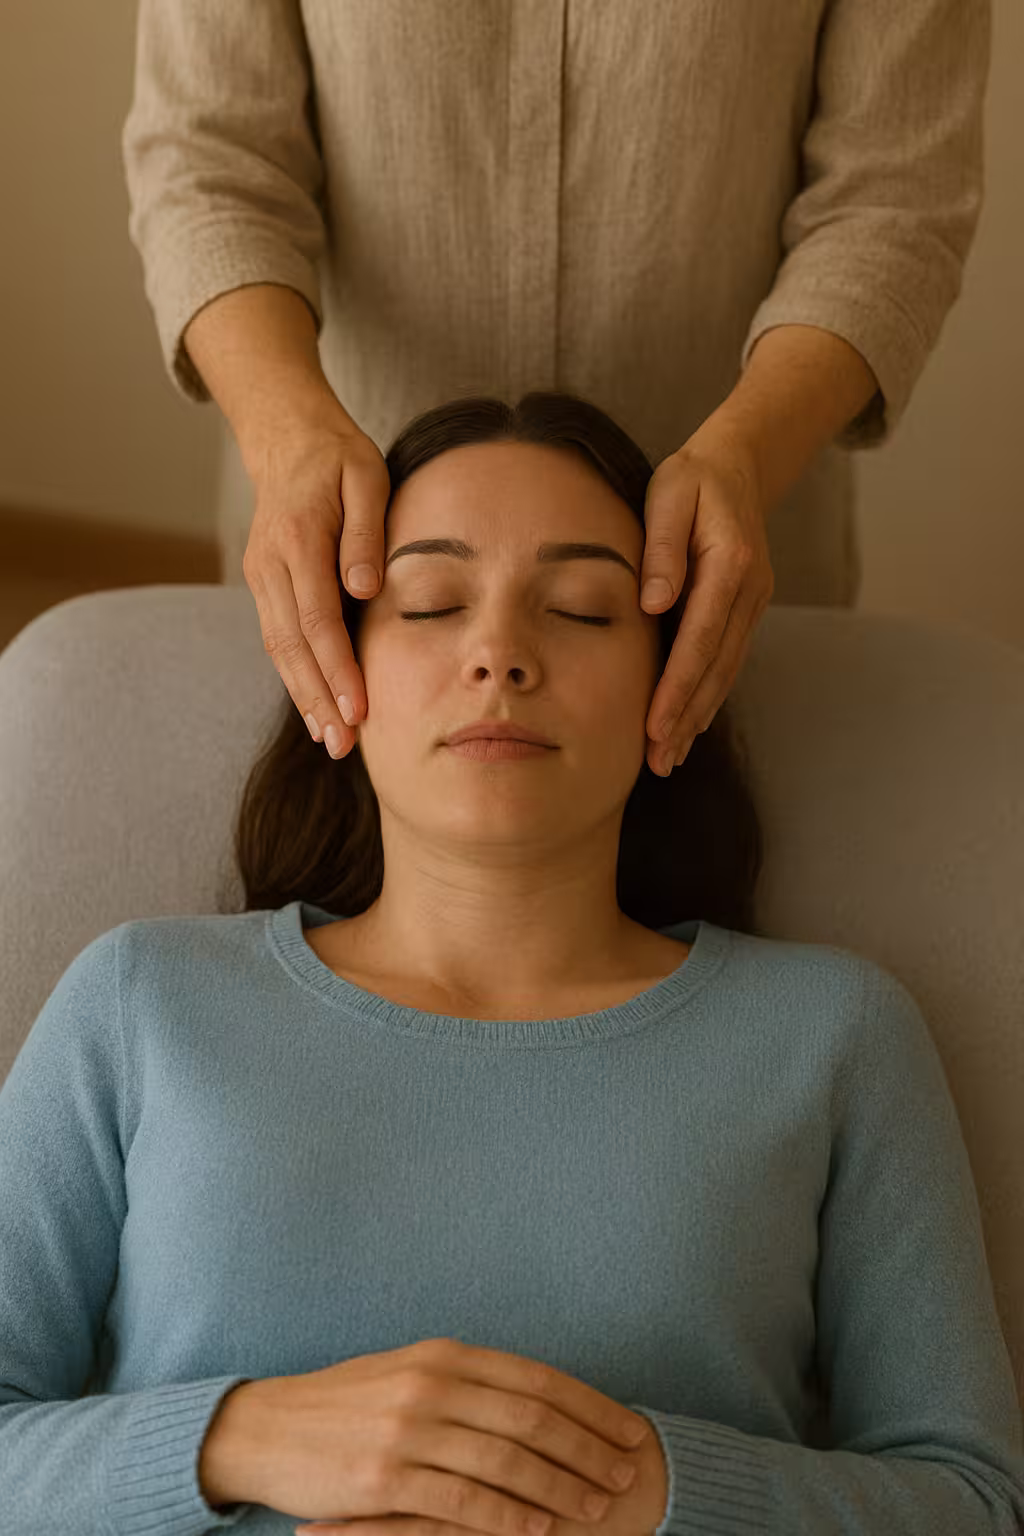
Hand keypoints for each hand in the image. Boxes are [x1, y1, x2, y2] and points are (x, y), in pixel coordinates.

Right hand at [221, 1335, 653, 1531]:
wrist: (268, 1428)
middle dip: (587, 1448)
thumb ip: (466, 1381)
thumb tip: (531, 1397)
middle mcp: (433, 1384)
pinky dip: (509, 1517)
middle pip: (532, 1417)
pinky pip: (464, 1501)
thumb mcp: (408, 1372)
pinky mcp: (387, 1477)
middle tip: (625, 1473)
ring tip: (595, 1507)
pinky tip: (539, 1530)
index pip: (536, 1378)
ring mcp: (409, 1430)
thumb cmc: (345, 1404)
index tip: (628, 1428)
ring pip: (507, 1460)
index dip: (589, 1405)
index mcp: (444, 1354)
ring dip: (559, 1487)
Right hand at [241, 412, 389, 755]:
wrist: (288, 437)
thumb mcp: (366, 477)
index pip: (317, 619)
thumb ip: (366, 532)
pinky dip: (295, 677)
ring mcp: (262, 577)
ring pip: (279, 649)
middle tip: (343, 745)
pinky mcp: (264, 585)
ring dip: (303, 698)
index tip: (359, 708)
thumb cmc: (339, 458)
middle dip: (318, 699)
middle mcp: (271, 564)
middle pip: (292, 646)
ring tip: (331, 741)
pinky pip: (277, 639)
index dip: (337, 668)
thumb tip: (366, 588)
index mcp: (299, 540)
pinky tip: (315, 709)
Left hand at [638, 416, 774, 775]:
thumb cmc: (691, 479)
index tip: (654, 724)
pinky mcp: (745, 611)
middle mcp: (749, 591)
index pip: (701, 638)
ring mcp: (752, 604)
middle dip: (686, 717)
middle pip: (716, 667)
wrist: (737, 465)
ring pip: (725, 671)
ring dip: (698, 717)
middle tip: (659, 761)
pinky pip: (726, 661)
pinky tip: (688, 726)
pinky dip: (708, 696)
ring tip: (668, 757)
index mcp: (730, 564)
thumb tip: (652, 603)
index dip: (678, 686)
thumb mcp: (668, 495)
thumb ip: (660, 548)